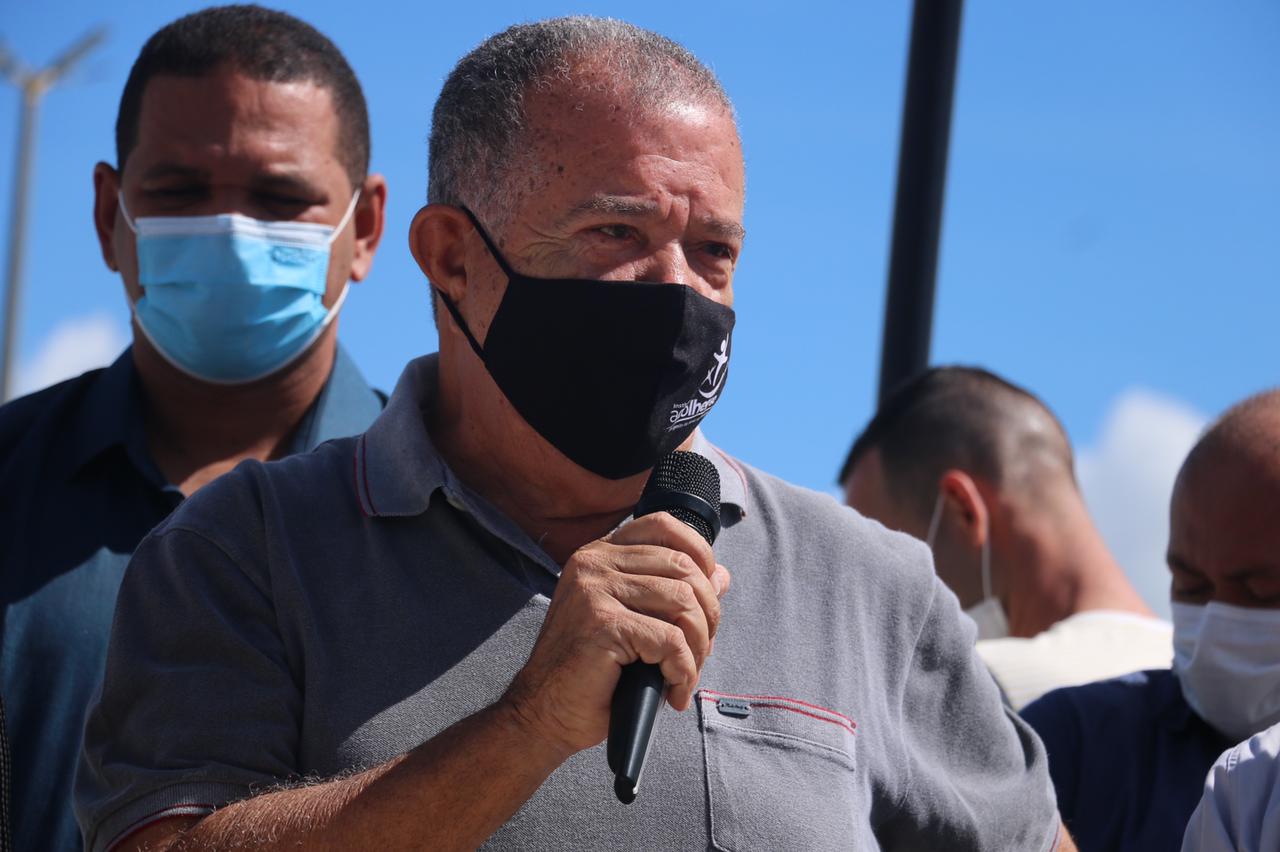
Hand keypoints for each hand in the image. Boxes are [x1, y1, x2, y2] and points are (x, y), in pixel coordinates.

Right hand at [500, 512, 730, 758]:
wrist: (544, 712)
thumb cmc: (591, 672)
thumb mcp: (636, 621)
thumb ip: (672, 593)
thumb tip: (721, 575)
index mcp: (599, 554)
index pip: (662, 526)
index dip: (699, 553)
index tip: (708, 595)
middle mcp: (594, 563)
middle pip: (683, 566)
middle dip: (707, 614)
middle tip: (700, 652)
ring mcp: (595, 589)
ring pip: (683, 601)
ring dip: (698, 646)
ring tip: (684, 675)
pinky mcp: (602, 623)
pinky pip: (670, 640)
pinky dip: (683, 669)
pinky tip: (673, 690)